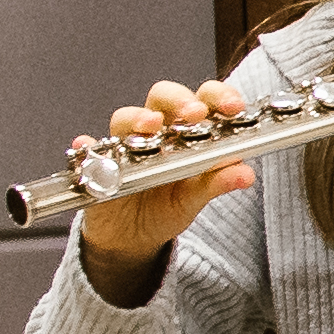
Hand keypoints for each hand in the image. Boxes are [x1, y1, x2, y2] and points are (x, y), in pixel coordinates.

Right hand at [70, 77, 256, 293]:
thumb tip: (246, 173)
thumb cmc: (165, 206)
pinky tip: (87, 145)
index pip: (202, 100)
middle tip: (193, 113)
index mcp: (186, 132)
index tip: (234, 107)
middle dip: (179, 100)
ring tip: (150, 127)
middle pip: (163, 97)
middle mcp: (155, 131)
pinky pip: (88, 150)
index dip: (218, 96)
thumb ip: (217, 182)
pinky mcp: (97, 164)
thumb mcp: (195, 197)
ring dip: (138, 118)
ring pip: (125, 118)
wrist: (133, 236)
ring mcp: (124, 144)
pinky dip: (87, 146)